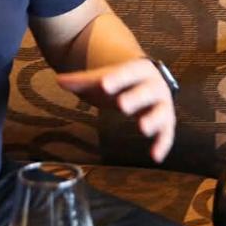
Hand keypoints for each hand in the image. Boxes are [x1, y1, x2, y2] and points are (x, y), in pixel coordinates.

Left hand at [53, 58, 175, 162]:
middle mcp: (155, 86)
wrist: (144, 81)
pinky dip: (163, 144)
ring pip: (161, 111)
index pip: (129, 71)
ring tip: (142, 128)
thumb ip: (81, 80)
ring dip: (153, 119)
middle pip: (147, 90)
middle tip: (121, 105)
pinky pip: (167, 133)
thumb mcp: (102, 79)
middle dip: (135, 97)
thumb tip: (59, 80)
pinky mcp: (165, 123)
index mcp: (139, 69)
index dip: (118, 78)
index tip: (104, 84)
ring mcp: (161, 104)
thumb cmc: (120, 81)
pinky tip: (155, 156)